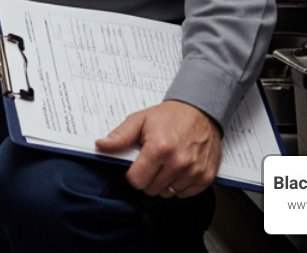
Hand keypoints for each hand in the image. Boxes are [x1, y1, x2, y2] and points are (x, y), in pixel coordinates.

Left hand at [93, 100, 220, 198]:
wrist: (201, 111)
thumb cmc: (170, 116)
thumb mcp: (140, 120)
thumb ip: (120, 136)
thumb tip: (100, 145)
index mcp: (159, 148)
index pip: (136, 181)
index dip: (133, 174)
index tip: (137, 165)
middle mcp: (178, 162)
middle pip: (151, 189)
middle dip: (148, 178)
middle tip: (154, 162)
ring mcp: (194, 171)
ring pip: (167, 194)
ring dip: (164, 182)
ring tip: (168, 163)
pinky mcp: (205, 177)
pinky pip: (185, 194)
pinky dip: (180, 185)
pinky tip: (180, 169)